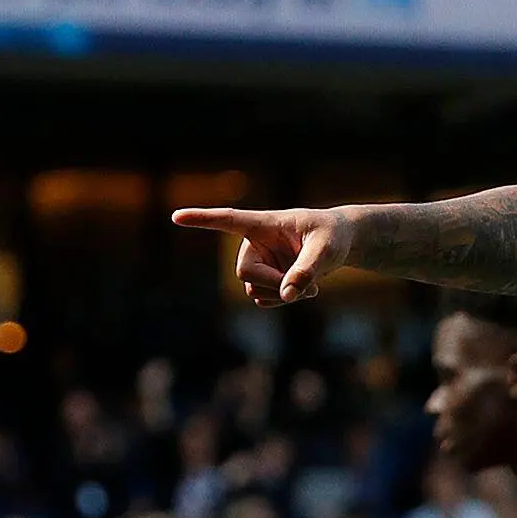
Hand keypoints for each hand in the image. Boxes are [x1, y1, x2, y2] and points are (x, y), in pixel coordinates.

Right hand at [173, 205, 355, 305]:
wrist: (340, 244)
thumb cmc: (333, 236)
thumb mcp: (326, 250)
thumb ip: (306, 270)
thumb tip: (286, 296)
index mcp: (264, 223)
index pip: (229, 220)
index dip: (203, 220)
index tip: (176, 217)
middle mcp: (254, 242)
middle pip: (245, 272)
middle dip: (273, 284)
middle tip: (305, 288)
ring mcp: (257, 263)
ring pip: (253, 290)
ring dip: (282, 295)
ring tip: (312, 287)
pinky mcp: (264, 280)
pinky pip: (263, 299)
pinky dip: (284, 301)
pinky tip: (304, 291)